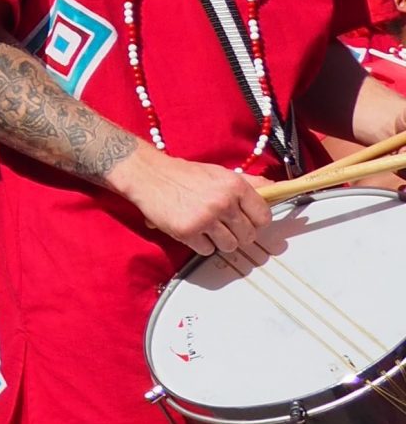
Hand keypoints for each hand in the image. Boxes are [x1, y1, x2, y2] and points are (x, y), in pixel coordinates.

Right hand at [118, 147, 272, 255]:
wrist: (148, 175)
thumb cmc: (184, 174)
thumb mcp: (220, 172)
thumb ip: (249, 183)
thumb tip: (275, 188)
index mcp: (234, 186)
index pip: (263, 216)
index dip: (256, 222)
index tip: (248, 222)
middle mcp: (223, 202)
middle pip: (248, 235)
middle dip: (238, 234)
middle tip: (224, 226)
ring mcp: (205, 218)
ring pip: (229, 246)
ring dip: (220, 241)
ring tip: (208, 229)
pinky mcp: (188, 232)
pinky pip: (207, 250)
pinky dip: (201, 245)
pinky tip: (193, 231)